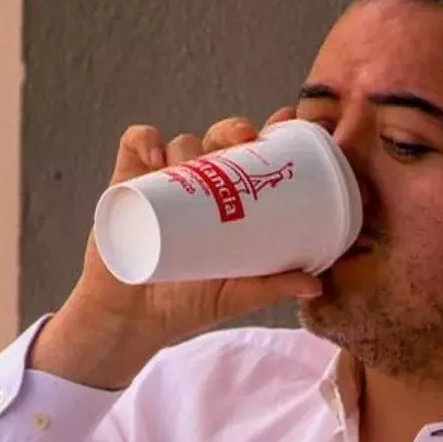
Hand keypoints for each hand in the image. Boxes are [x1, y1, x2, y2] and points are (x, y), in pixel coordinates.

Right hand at [32, 109, 321, 389]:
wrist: (133, 319)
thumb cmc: (188, 302)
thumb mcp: (236, 295)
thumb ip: (273, 286)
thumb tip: (316, 285)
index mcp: (229, 199)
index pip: (251, 155)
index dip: (269, 133)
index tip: (287, 122)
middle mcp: (198, 184)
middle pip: (217, 139)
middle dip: (233, 130)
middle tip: (246, 139)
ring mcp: (162, 182)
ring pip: (180, 143)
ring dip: (191, 145)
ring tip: (196, 163)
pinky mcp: (126, 185)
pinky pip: (134, 147)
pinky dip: (144, 143)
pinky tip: (155, 158)